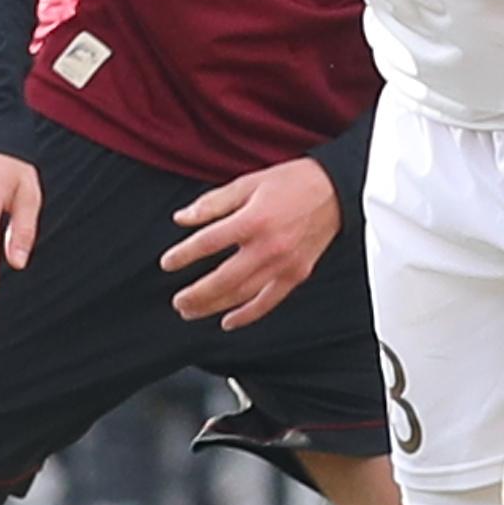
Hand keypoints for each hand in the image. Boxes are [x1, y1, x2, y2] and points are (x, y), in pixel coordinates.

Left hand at [161, 157, 340, 328]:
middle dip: (196, 294)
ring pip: (242, 294)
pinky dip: (247, 315)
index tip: (167, 263)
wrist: (336, 191)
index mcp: (252, 220)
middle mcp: (268, 247)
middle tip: (177, 301)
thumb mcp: (247, 183)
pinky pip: (268, 301)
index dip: (183, 256)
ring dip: (214, 306)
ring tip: (192, 311)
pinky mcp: (297, 274)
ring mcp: (283, 264)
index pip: (208, 243)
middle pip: (223, 279)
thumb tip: (182, 219)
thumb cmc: (292, 183)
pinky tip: (228, 321)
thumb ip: (212, 203)